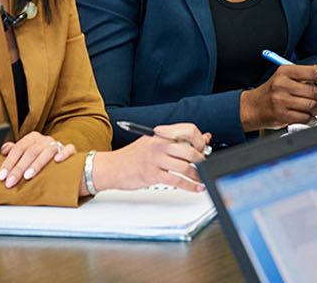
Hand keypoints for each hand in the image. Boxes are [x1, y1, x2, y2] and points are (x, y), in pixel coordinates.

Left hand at [0, 131, 76, 188]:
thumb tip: (3, 149)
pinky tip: (57, 161)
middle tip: (11, 182)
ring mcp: (58, 144)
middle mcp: (44, 140)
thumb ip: (16, 151)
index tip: (2, 176)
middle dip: (19, 168)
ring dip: (36, 164)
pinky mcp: (70, 151)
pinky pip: (68, 150)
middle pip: (30, 152)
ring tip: (28, 176)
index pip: (18, 149)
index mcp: (32, 138)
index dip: (9, 162)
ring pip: (47, 151)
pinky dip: (63, 154)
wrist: (67, 168)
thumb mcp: (28, 155)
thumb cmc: (43, 162)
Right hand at [93, 123, 209, 192]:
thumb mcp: (155, 142)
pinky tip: (196, 188)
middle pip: (190, 150)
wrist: (112, 167)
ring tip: (202, 179)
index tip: (202, 148)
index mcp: (161, 133)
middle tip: (204, 166)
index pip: (189, 130)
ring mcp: (156, 159)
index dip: (199, 140)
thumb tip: (204, 138)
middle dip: (202, 160)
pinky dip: (190, 186)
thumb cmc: (134, 156)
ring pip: (186, 167)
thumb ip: (179, 140)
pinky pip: (177, 181)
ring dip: (198, 176)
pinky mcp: (153, 175)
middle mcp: (159, 144)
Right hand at [240, 63, 316, 129]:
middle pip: (315, 92)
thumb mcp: (289, 77)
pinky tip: (315, 119)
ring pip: (312, 106)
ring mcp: (281, 100)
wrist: (252, 107)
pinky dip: (313, 120)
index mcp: (286, 71)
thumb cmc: (273, 91)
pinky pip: (304, 118)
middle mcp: (282, 84)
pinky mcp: (281, 115)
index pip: (314, 73)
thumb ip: (311, 71)